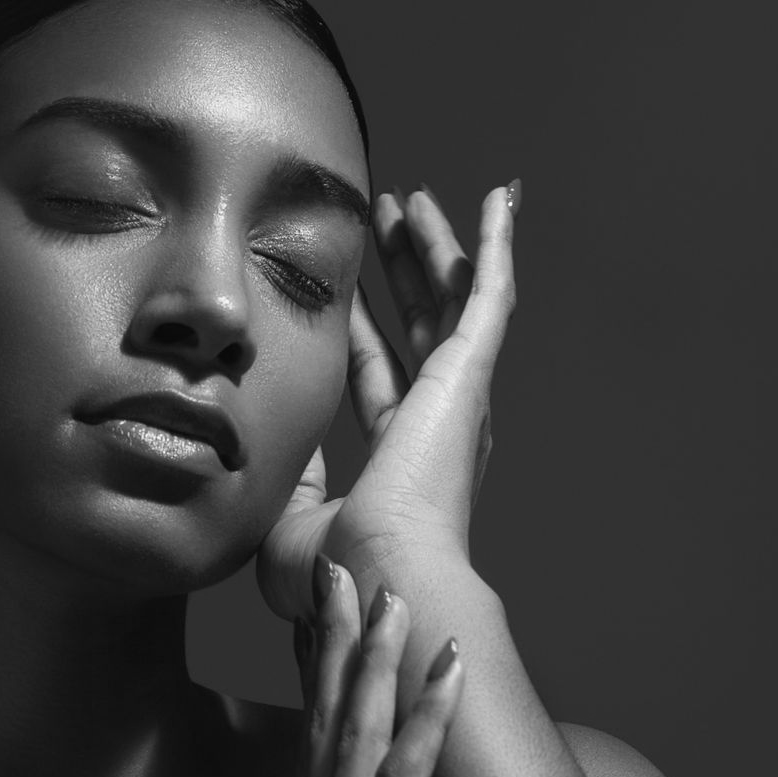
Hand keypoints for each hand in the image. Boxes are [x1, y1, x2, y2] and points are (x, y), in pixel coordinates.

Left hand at [259, 183, 519, 619]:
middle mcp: (436, 423)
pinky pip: (490, 293)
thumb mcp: (290, 517)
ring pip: (451, 300)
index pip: (378, 375)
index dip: (364, 330)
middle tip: (386, 221)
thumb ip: (290, 479)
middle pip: (418, 326)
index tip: (347, 290)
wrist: (377, 578)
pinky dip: (497, 243)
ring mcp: (457, 396)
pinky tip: (497, 199)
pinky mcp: (468, 373)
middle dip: (401, 272)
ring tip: (413, 199)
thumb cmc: (336, 570)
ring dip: (435, 246)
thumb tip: (280, 450)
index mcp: (397, 459)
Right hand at [292, 557, 464, 776]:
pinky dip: (427, 718)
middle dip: (328, 641)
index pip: (311, 744)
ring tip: (392, 597)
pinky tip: (451, 667)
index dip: (310, 673)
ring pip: (357, 738)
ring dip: (373, 660)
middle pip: (322, 723)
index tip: (310, 615)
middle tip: (336, 570)